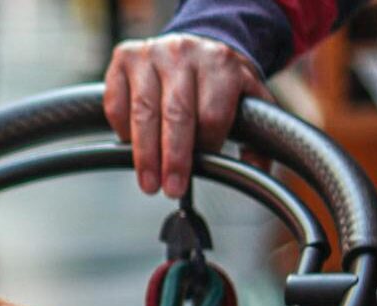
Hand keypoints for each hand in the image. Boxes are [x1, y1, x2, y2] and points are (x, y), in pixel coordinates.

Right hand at [103, 33, 274, 197]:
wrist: (196, 46)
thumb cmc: (219, 81)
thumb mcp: (250, 99)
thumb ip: (258, 136)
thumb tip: (255, 173)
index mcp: (220, 63)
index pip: (212, 114)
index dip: (208, 145)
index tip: (205, 167)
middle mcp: (184, 53)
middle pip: (177, 114)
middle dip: (174, 158)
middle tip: (171, 188)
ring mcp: (150, 54)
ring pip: (143, 112)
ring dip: (145, 154)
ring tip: (149, 182)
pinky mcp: (124, 58)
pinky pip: (117, 104)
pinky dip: (123, 131)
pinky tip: (133, 146)